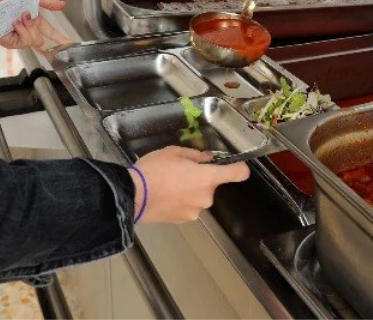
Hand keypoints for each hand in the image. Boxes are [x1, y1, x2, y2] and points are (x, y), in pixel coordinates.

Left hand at [0, 0, 71, 50]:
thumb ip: (46, 0)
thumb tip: (62, 5)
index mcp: (33, 18)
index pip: (49, 30)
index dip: (60, 37)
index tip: (69, 42)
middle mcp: (27, 29)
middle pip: (45, 40)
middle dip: (55, 41)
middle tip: (62, 42)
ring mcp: (19, 37)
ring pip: (37, 40)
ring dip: (32, 27)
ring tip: (23, 17)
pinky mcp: (11, 42)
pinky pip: (26, 41)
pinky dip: (23, 30)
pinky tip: (16, 23)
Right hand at [130, 147, 248, 223]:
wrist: (132, 196)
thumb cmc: (154, 170)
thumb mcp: (174, 152)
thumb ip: (195, 155)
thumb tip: (207, 159)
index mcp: (208, 178)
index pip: (237, 173)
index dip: (239, 168)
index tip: (236, 165)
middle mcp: (206, 198)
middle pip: (211, 185)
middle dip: (200, 179)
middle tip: (180, 171)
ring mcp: (195, 212)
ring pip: (198, 197)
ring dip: (189, 191)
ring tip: (168, 185)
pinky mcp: (183, 221)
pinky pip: (187, 207)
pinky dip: (180, 202)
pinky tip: (164, 196)